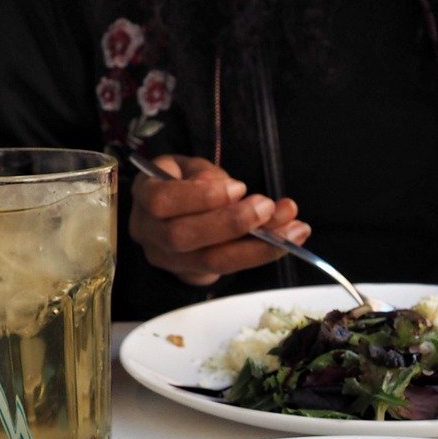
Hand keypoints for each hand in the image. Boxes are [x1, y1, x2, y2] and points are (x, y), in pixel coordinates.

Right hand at [129, 155, 310, 286]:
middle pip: (183, 237)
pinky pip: (230, 267)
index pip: (162, 202)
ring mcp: (171, 259)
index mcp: (144, 196)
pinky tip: (292, 239)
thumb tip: (236, 193)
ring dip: (258, 246)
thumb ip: (205, 176)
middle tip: (268, 207)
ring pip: (211, 260)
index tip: (237, 187)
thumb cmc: (183, 181)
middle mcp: (150, 233)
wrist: (176, 214)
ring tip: (294, 229)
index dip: (200, 198)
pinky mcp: (196, 272)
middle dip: (230, 224)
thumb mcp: (189, 166)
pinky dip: (263, 253)